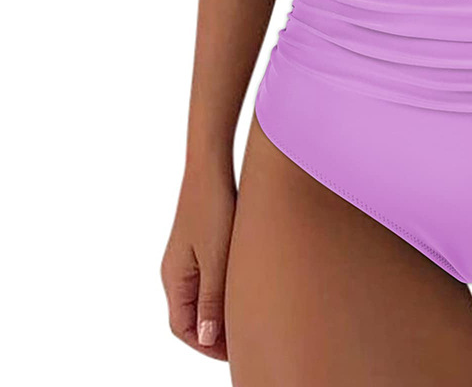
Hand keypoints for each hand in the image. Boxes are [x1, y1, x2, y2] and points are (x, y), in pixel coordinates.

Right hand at [161, 164, 235, 360]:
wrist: (210, 167)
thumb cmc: (213, 208)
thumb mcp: (216, 257)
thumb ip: (211, 298)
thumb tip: (205, 337)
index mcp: (175, 278)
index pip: (183, 328)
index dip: (207, 345)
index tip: (234, 353)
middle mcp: (177, 271)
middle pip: (191, 317)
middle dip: (215, 334)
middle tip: (244, 342)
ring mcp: (188, 257)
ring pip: (201, 298)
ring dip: (220, 312)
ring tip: (248, 320)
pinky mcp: (201, 243)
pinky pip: (209, 278)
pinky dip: (223, 291)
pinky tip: (245, 288)